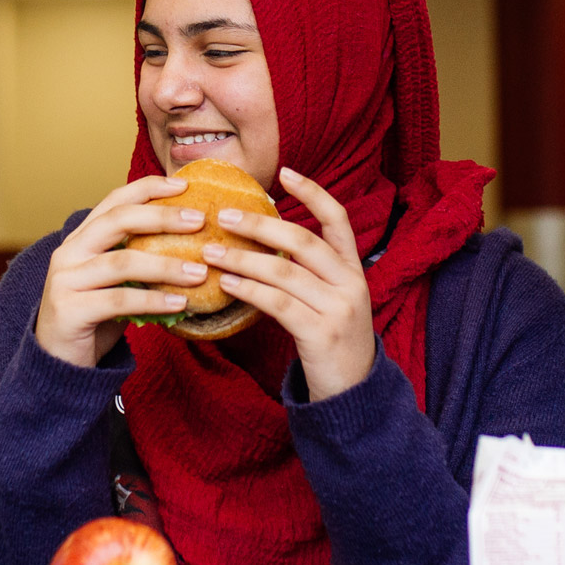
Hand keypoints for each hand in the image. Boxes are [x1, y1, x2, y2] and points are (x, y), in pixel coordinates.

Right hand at [34, 175, 211, 366]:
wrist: (58, 363)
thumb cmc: (95, 319)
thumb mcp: (117, 282)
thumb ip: (139, 259)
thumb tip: (194, 245)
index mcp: (81, 238)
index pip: (114, 201)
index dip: (148, 189)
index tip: (184, 186)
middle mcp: (69, 252)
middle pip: (117, 221)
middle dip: (162, 217)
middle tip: (200, 221)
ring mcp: (66, 280)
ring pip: (122, 262)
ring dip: (166, 265)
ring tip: (200, 272)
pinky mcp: (69, 310)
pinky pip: (119, 301)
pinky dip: (153, 301)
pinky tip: (180, 303)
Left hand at [202, 168, 375, 401]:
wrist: (353, 392)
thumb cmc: (331, 341)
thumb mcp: (328, 300)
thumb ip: (306, 272)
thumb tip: (260, 243)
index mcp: (353, 269)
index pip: (338, 220)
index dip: (313, 193)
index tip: (284, 172)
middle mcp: (351, 283)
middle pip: (303, 241)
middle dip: (260, 225)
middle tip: (223, 215)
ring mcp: (339, 308)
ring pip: (285, 271)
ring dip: (244, 258)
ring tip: (211, 250)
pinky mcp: (321, 333)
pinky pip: (278, 304)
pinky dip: (249, 289)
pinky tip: (226, 283)